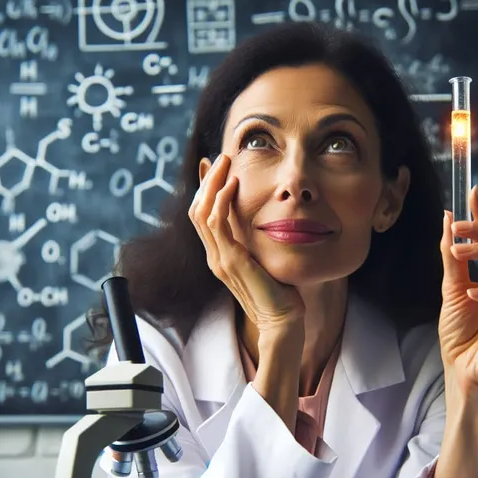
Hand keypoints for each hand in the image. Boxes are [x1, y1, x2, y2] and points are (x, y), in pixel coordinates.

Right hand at [188, 154, 305, 336]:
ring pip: (202, 212)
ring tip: (226, 162)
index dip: (205, 189)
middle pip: (196, 210)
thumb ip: (257, 242)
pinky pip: (217, 224)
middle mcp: (214, 257)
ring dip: (212, 183)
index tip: (214, 166)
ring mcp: (219, 259)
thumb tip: (266, 222)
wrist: (281, 320)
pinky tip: (233, 185)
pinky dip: (222, 200)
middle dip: (207, 180)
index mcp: (219, 256)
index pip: (202, 216)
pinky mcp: (231, 261)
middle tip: (221, 157)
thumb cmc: (279, 292)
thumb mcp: (264, 260)